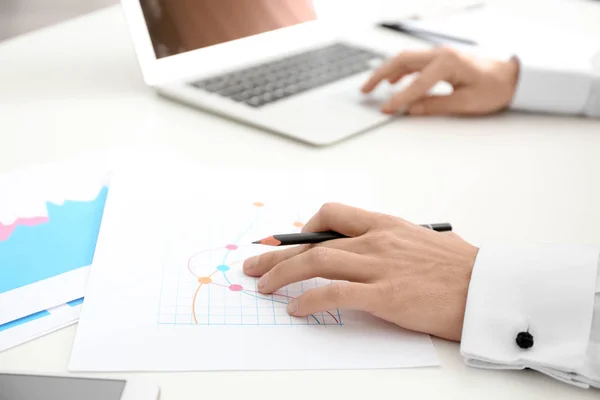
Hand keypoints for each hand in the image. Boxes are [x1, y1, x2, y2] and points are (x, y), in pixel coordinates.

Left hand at [243, 203, 478, 340]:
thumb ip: (391, 244)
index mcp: (386, 225)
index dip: (304, 228)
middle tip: (253, 265)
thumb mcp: (422, 243)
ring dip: (282, 275)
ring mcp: (380, 266)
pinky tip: (296, 309)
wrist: (491, 287)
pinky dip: (309, 299)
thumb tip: (366, 253)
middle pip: (314, 241)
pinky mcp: (385, 295)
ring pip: (317, 262)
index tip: (286, 243)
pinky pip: (335, 292)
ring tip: (263, 287)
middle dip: (277, 254)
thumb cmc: (462, 268)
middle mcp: (377, 240)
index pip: (333, 214)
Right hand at [361, 47, 518, 115]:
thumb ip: (435, 106)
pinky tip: (393, 81)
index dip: (399, 98)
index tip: (386, 110)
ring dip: (386, 71)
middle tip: (365, 91)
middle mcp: (441, 54)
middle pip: (401, 60)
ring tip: (372, 87)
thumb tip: (410, 109)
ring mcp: (441, 54)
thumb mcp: (466, 103)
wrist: (513, 77)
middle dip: (379, 75)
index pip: (415, 83)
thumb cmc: (496, 88)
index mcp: (448, 63)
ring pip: (405, 59)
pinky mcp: (442, 59)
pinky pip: (414, 62)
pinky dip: (399, 71)